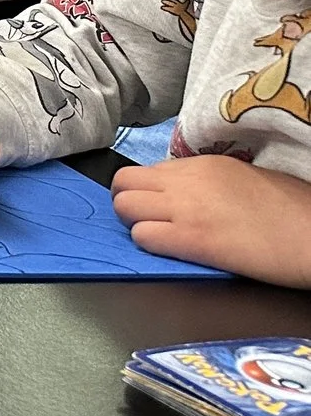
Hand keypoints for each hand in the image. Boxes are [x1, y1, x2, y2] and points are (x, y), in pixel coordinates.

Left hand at [115, 155, 310, 284]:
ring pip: (124, 207)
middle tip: (147, 220)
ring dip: (134, 223)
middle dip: (128, 203)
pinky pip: (142, 237)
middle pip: (123, 183)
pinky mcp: (191, 239)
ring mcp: (186, 209)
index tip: (157, 205)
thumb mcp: (244, 179)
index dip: (147, 191)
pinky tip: (171, 250)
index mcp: (203, 165)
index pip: (147, 171)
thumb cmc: (292, 210)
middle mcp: (187, 182)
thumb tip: (186, 193)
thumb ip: (207, 183)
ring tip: (160, 235)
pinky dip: (148, 245)